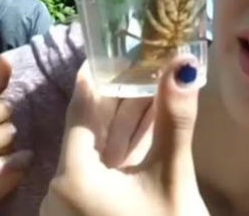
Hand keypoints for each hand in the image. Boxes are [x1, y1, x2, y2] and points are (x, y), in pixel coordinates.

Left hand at [40, 55, 207, 215]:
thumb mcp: (172, 175)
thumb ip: (173, 120)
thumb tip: (184, 64)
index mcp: (72, 178)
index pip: (81, 112)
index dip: (97, 77)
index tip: (109, 48)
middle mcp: (63, 188)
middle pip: (92, 129)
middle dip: (119, 96)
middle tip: (140, 61)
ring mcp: (76, 201)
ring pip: (102, 150)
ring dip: (127, 121)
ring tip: (151, 83)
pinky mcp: (93, 210)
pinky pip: (107, 170)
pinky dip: (126, 148)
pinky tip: (149, 122)